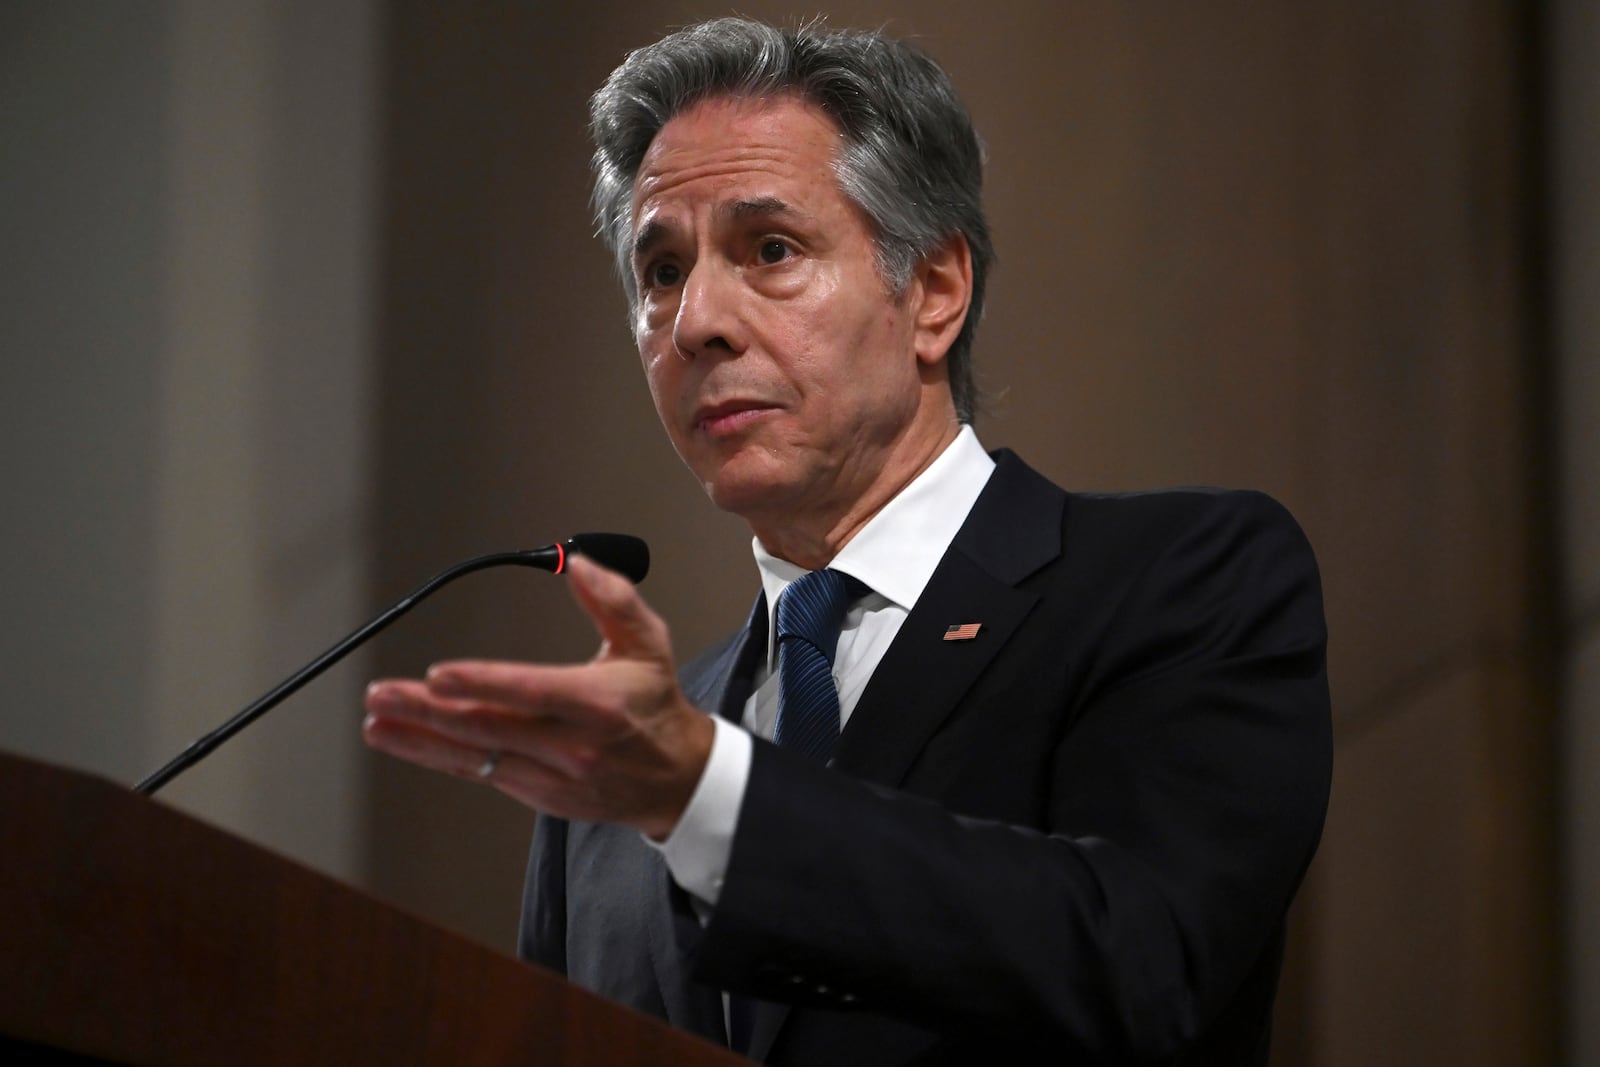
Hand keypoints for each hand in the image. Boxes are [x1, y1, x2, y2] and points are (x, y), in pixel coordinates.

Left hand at [361, 553, 714, 839]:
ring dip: (420, 739)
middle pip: (489, 727)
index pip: (531, 691)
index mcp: (598, 704)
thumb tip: (578, 564)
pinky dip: (441, 757)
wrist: (678, 778)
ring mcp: (553, 776)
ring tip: (378, 722)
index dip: (481, 683)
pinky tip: (409, 741)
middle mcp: (572, 745)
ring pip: (476, 757)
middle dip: (427, 711)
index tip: (438, 675)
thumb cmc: (656, 706)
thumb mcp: (649, 644)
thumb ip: (614, 600)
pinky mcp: (539, 795)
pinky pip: (482, 774)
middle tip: (383, 695)